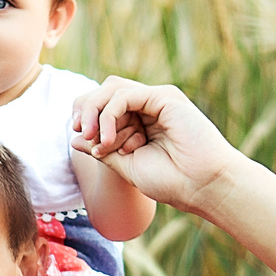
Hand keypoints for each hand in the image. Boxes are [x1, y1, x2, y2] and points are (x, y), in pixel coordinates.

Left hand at [70, 77, 242, 214]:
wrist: (202, 186)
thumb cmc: (170, 181)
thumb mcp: (125, 166)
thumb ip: (102, 150)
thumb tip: (73, 140)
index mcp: (141, 122)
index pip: (104, 106)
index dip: (86, 117)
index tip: (79, 139)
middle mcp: (149, 107)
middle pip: (106, 92)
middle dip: (87, 110)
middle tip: (81, 133)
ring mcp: (157, 100)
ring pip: (112, 89)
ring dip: (96, 112)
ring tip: (95, 138)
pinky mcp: (164, 97)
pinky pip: (124, 95)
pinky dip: (110, 114)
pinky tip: (109, 138)